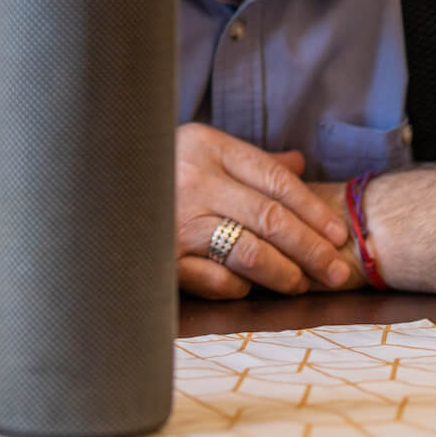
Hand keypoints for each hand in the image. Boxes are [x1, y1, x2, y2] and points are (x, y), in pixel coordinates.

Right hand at [174, 124, 351, 298]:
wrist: (96, 187)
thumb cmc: (162, 170)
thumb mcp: (202, 150)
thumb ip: (249, 161)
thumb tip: (297, 164)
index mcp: (208, 146)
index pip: (277, 180)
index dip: (314, 211)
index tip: (339, 235)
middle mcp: (193, 180)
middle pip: (271, 217)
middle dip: (311, 249)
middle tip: (337, 271)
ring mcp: (176, 219)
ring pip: (248, 250)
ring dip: (283, 272)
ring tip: (302, 284)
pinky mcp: (162, 257)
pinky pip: (215, 280)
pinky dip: (239, 288)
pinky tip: (251, 290)